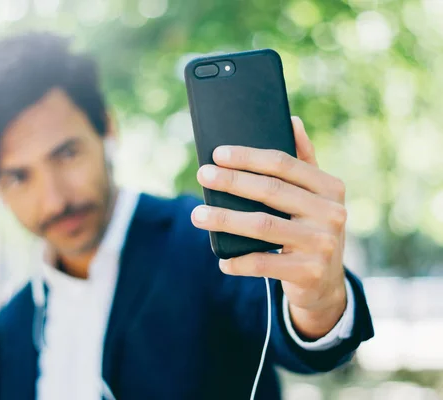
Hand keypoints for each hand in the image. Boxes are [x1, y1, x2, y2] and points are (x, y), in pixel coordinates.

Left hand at [191, 117, 346, 338]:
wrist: (328, 283)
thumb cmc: (311, 229)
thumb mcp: (316, 196)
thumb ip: (304, 161)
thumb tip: (292, 120)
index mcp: (331, 188)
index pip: (284, 164)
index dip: (249, 157)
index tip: (218, 153)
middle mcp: (332, 214)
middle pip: (271, 191)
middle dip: (232, 181)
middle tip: (202, 174)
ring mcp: (322, 244)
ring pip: (263, 226)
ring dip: (225, 220)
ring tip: (197, 215)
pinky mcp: (309, 273)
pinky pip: (264, 264)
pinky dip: (238, 261)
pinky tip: (222, 259)